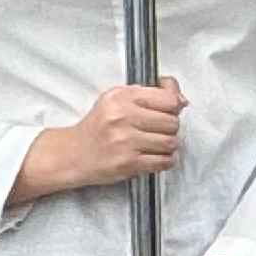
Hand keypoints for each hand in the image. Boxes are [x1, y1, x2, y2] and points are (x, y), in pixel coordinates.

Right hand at [24, 80, 182, 199]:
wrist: (73, 154)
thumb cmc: (99, 126)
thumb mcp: (118, 99)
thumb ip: (151, 93)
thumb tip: (182, 99)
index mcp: (121, 97)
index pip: (169, 99)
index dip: (174, 106)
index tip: (169, 111)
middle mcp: (122, 117)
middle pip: (173, 122)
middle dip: (170, 128)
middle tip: (158, 131)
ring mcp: (125, 141)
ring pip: (171, 142)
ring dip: (168, 146)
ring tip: (154, 144)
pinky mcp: (127, 163)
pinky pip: (164, 162)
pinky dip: (165, 161)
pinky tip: (154, 157)